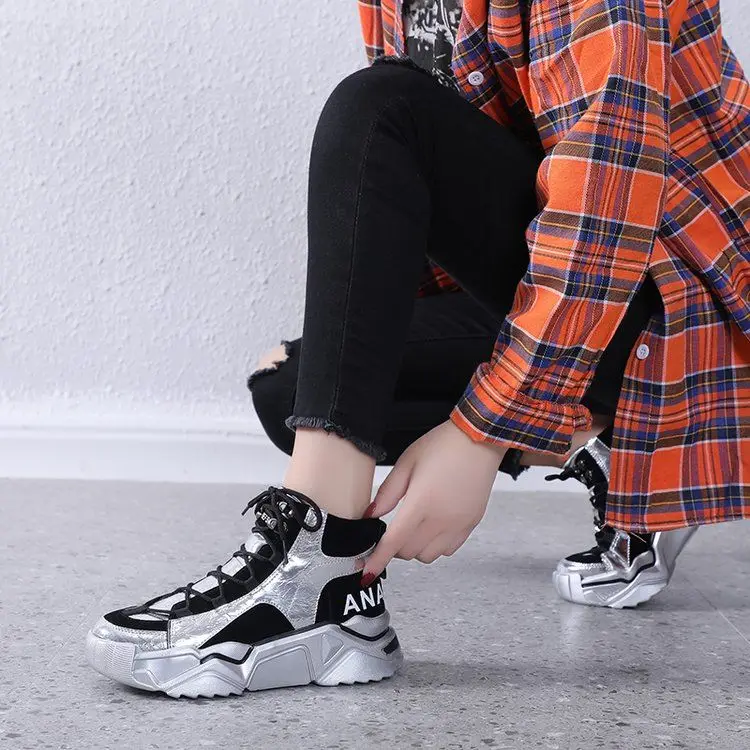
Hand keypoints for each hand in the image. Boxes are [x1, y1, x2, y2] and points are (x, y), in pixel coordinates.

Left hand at [362, 420, 507, 580]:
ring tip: (414, 527)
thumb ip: (387, 493)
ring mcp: (458, 524)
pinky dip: (435, 546)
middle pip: (409, 552)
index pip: (393, 542)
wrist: (479, 440)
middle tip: (391, 531)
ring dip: (415, 548)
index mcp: (420, 503)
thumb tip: (371, 515)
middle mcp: (440, 519)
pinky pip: (448, 550)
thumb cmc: (443, 446)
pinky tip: (432, 527)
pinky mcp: (471, 524)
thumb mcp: (406, 463)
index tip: (366, 572)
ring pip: (428, 556)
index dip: (377, 560)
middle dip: (394, 547)